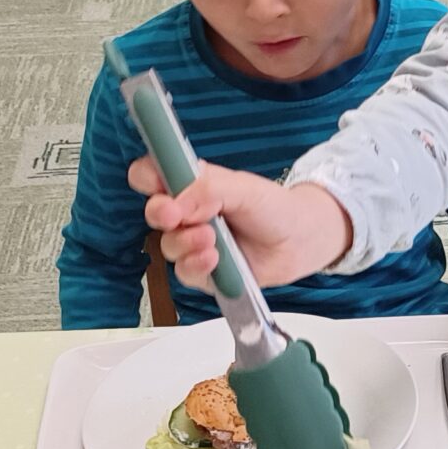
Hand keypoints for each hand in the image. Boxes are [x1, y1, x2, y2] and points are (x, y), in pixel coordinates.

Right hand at [128, 157, 352, 291]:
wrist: (301, 241)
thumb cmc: (274, 208)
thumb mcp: (244, 188)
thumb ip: (210, 188)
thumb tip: (177, 200)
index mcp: (192, 184)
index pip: (151, 175)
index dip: (146, 177)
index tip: (154, 182)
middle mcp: (187, 213)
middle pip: (153, 212)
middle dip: (160, 213)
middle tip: (175, 215)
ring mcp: (193, 243)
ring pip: (168, 246)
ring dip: (185, 243)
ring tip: (211, 239)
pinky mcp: (203, 271)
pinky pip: (185, 273)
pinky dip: (196, 266)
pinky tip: (213, 260)